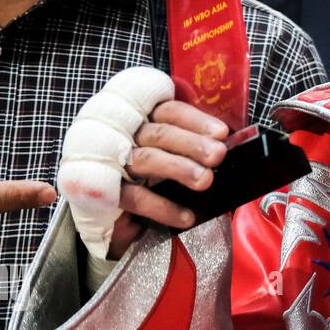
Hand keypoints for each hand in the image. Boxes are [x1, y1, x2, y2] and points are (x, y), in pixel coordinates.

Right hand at [109, 100, 229, 256]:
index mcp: (144, 121)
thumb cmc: (151, 179)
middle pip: (160, 133)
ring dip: (179, 169)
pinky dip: (164, 207)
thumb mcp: (172, 157)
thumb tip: (225, 147)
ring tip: (205, 181)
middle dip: (192, 143)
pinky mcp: (104, 192)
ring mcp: (113, 163)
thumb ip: (193, 147)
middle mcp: (126, 136)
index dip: (196, 120)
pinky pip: (136, 197)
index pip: (169, 111)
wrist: (116, 218)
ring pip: (148, 159)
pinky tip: (187, 217)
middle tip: (218, 155)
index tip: (222, 133)